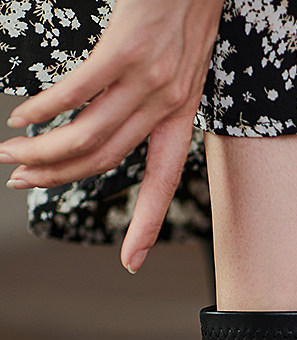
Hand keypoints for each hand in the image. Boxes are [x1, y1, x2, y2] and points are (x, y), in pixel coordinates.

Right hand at [0, 0, 223, 272]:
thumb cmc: (185, 12)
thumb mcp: (183, 68)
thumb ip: (155, 99)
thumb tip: (112, 119)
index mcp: (182, 117)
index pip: (163, 182)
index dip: (149, 225)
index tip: (132, 263)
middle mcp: (168, 106)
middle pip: (107, 160)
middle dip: (59, 180)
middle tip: (21, 184)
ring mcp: (148, 80)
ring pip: (89, 135)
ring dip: (43, 151)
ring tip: (10, 156)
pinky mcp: (125, 49)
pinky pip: (79, 92)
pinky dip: (45, 108)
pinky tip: (23, 116)